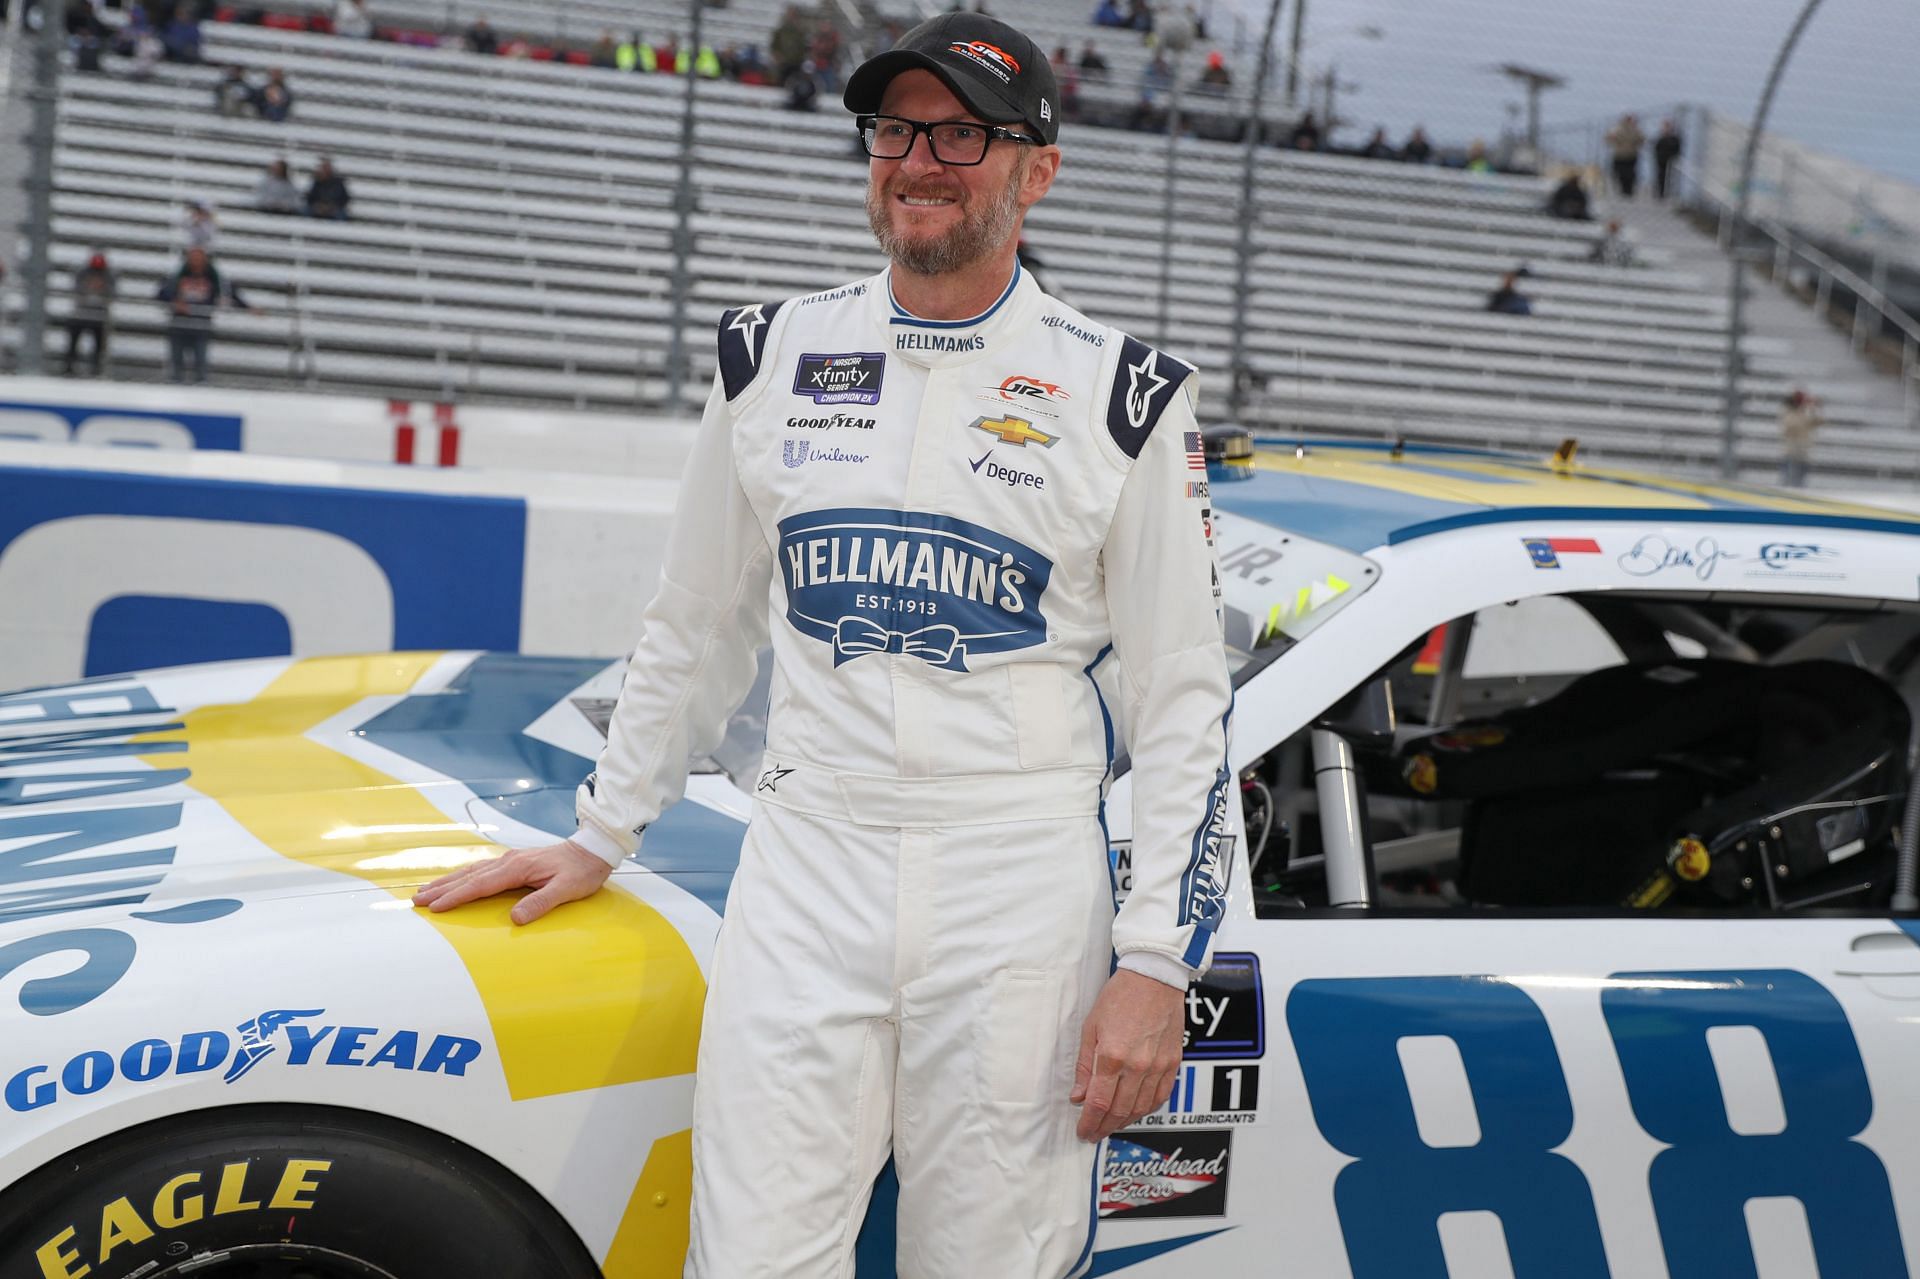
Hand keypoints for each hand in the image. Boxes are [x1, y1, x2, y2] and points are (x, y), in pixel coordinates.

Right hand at [410, 839, 611, 924]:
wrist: (592, 851)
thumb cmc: (582, 871)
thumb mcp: (567, 890)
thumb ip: (541, 903)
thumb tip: (515, 919)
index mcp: (518, 868)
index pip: (480, 885)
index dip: (457, 897)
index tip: (436, 907)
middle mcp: (509, 861)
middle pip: (469, 876)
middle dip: (442, 888)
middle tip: (416, 900)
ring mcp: (510, 859)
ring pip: (471, 870)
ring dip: (448, 881)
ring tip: (426, 891)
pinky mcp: (514, 861)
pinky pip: (481, 868)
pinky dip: (463, 876)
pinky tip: (455, 880)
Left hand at [1070, 968, 1186, 1141]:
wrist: (1154, 978)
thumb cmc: (1120, 996)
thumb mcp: (1091, 1027)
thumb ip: (1085, 1066)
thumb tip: (1079, 1096)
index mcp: (1112, 1055)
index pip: (1099, 1103)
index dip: (1089, 1123)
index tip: (1083, 1132)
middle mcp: (1137, 1065)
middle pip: (1119, 1111)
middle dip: (1104, 1127)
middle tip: (1094, 1134)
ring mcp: (1158, 1066)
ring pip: (1141, 1108)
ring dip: (1124, 1122)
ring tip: (1111, 1125)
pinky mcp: (1173, 1063)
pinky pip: (1161, 1096)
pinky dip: (1146, 1109)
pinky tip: (1135, 1111)